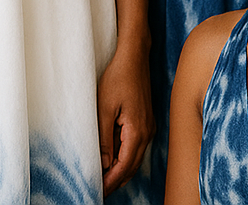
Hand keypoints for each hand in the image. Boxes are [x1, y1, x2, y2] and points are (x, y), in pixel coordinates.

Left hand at [97, 43, 152, 194]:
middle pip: (131, 166)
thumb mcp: (104, 107)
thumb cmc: (118, 77)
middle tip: (99, 190)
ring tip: (105, 179)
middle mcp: (147, 132)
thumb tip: (104, 163)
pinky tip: (114, 159)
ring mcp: (148, 127)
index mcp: (137, 131)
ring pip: (135, 157)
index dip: (111, 181)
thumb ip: (104, 137)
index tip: (98, 190)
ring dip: (121, 170)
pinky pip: (136, 146)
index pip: (124, 165)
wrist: (134, 57)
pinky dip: (125, 157)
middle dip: (116, 180)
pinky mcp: (145, 121)